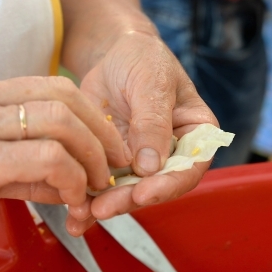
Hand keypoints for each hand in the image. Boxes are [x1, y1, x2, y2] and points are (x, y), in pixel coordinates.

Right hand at [0, 75, 130, 255]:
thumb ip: (24, 168)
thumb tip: (71, 181)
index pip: (52, 88)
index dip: (90, 117)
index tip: (106, 147)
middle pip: (66, 98)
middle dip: (102, 133)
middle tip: (116, 167)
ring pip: (62, 122)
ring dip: (93, 157)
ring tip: (97, 187)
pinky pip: (46, 158)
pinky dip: (72, 178)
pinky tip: (73, 199)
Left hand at [67, 30, 217, 234]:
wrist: (113, 55)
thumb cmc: (143, 59)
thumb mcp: (151, 82)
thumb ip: (153, 122)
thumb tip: (150, 166)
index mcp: (196, 134)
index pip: (189, 168)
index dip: (168, 185)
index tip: (144, 193)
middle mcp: (174, 154)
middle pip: (157, 187)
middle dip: (129, 201)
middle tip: (103, 208)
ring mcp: (144, 163)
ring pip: (129, 194)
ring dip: (106, 207)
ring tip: (82, 214)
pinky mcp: (116, 165)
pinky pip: (106, 189)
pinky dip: (89, 203)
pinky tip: (75, 216)